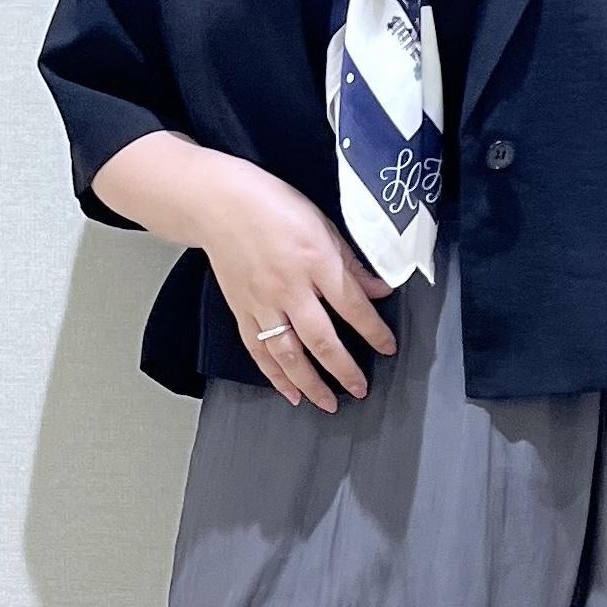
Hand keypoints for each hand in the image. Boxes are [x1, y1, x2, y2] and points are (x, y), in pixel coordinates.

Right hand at [198, 157, 397, 411]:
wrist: (218, 203)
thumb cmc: (272, 205)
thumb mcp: (323, 224)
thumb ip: (350, 262)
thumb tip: (378, 290)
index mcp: (316, 261)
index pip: (352, 307)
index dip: (374, 331)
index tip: (388, 348)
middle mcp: (289, 288)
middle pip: (322, 340)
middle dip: (344, 370)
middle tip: (360, 390)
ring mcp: (262, 303)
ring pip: (288, 354)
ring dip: (310, 384)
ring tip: (327, 403)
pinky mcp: (242, 310)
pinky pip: (259, 350)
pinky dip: (274, 376)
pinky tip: (289, 393)